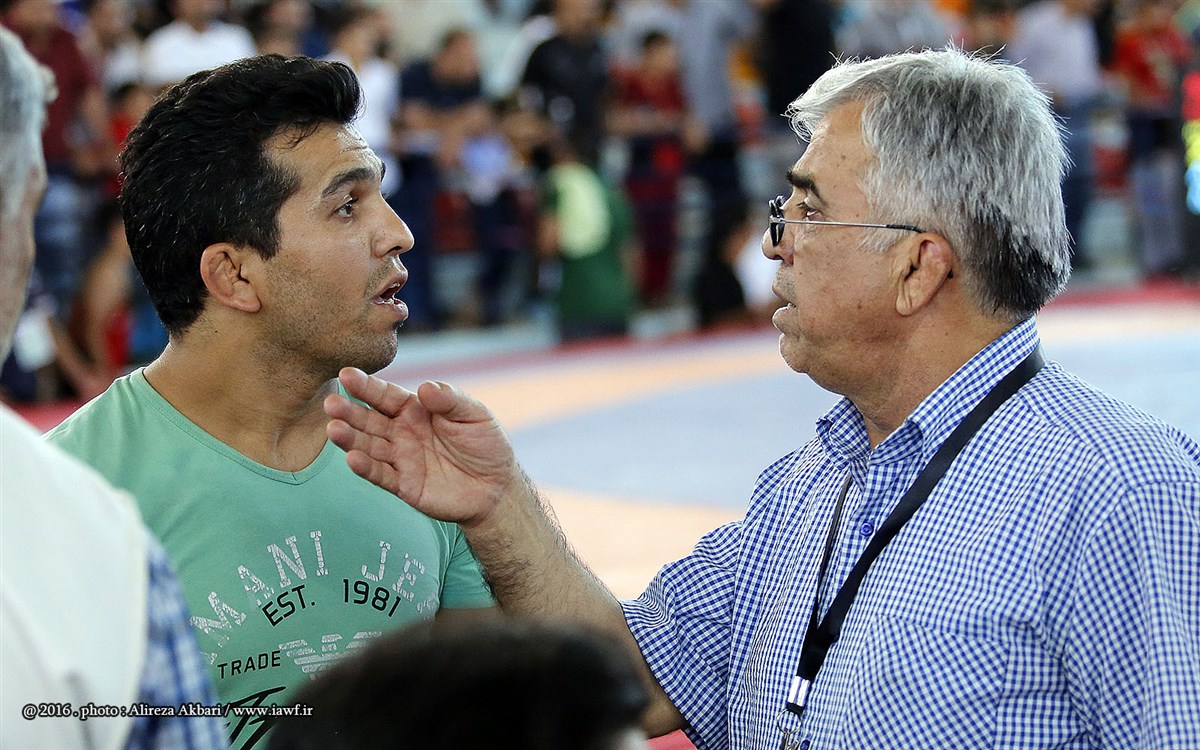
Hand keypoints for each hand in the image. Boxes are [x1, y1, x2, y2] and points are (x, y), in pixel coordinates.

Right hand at [324, 368, 522, 526]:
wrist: (497, 487)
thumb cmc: (486, 445)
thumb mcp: (474, 414)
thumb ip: (450, 400)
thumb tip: (425, 386)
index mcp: (416, 411)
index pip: (386, 396)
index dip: (366, 386)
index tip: (346, 375)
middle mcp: (402, 433)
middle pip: (369, 420)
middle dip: (349, 411)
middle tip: (330, 403)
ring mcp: (401, 459)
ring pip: (369, 447)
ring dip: (350, 439)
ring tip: (333, 429)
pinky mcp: (404, 485)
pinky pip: (382, 475)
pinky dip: (366, 468)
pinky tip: (352, 459)